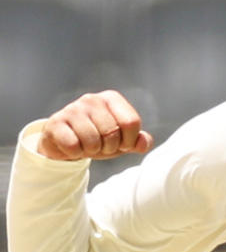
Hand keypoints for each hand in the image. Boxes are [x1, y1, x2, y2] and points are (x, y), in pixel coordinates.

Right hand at [38, 90, 153, 160]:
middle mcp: (92, 99)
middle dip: (109, 148)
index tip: (121, 144)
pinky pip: (73, 146)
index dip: (129, 141)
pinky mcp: (55, 122)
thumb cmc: (99, 139)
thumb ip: (139, 141)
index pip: (132, 122)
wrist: (65, 143)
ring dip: (91, 151)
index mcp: (112, 99)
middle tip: (100, 146)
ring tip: (86, 145)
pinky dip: (75, 152)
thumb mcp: (122, 141)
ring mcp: (72, 109)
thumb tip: (143, 144)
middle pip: (112, 133)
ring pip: (92, 141)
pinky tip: (73, 146)